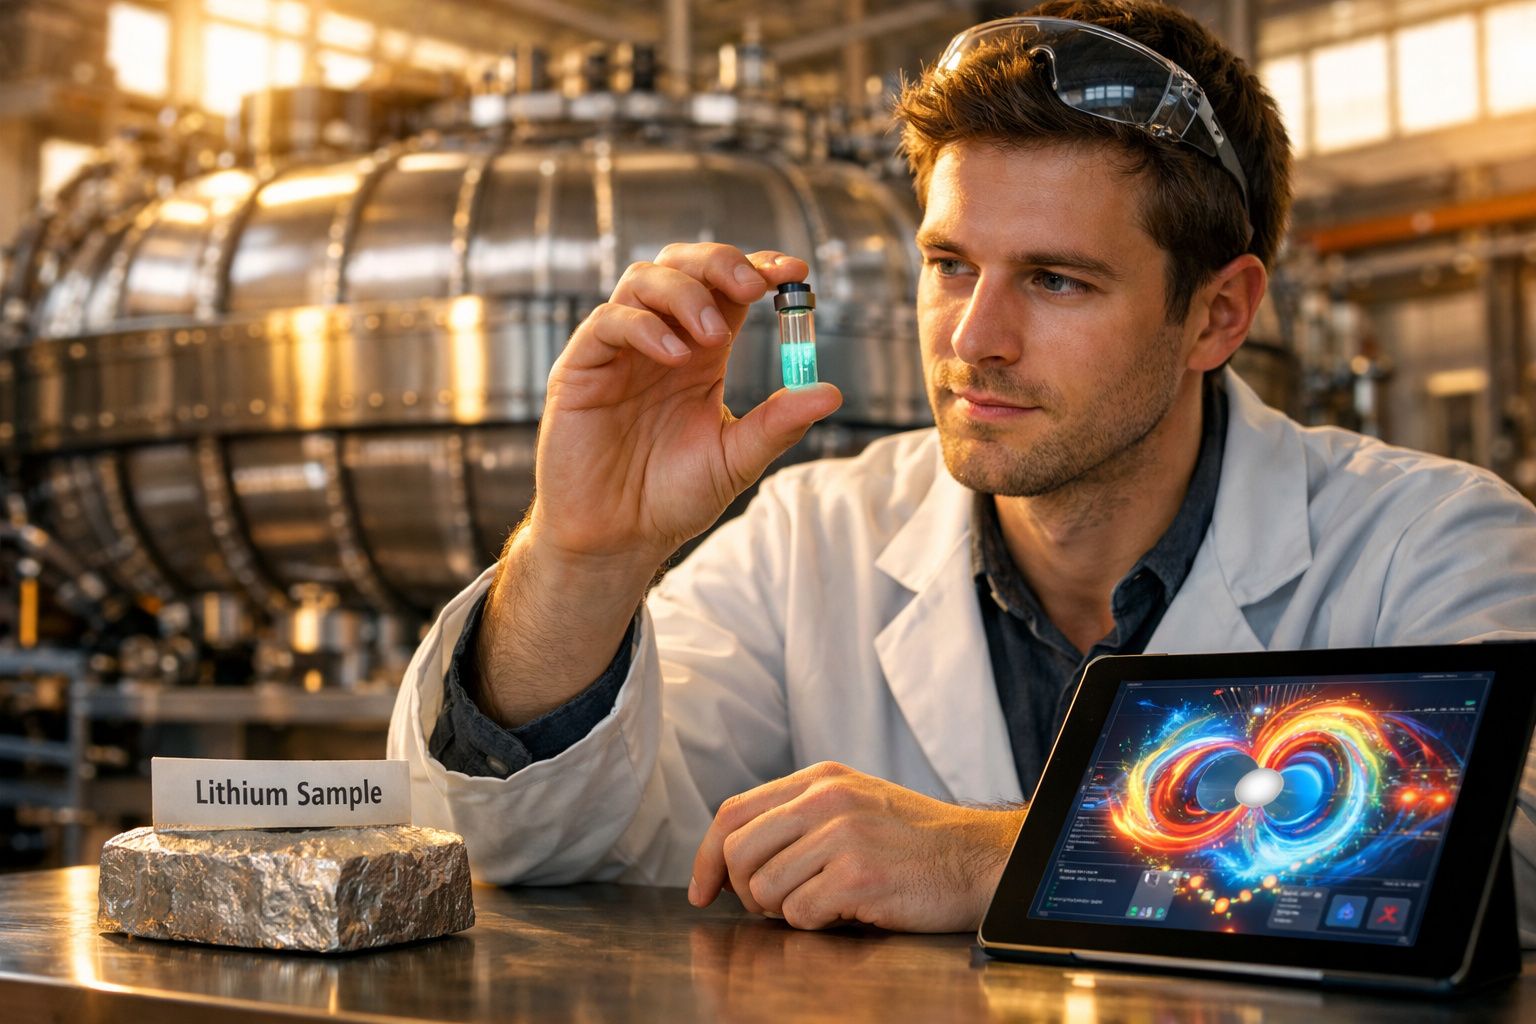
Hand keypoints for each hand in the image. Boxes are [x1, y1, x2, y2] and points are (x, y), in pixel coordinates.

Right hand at [531, 243, 842, 570]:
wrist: (618, 538)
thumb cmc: (671, 498)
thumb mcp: (736, 459)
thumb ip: (778, 424)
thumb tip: (831, 392)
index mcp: (700, 353)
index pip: (728, 289)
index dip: (759, 269)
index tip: (795, 272)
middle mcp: (661, 340)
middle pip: (684, 265)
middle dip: (721, 263)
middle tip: (753, 287)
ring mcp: (619, 350)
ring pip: (644, 280)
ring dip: (686, 293)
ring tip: (713, 334)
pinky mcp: (581, 368)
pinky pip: (608, 322)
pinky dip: (644, 326)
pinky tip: (674, 354)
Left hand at [687, 762, 1024, 932]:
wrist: (978, 859)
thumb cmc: (913, 843)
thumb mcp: (853, 805)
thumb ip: (797, 818)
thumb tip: (729, 861)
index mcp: (820, 779)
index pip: (734, 813)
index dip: (706, 857)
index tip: (702, 891)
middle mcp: (827, 799)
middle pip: (738, 852)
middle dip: (745, 891)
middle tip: (774, 906)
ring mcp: (843, 835)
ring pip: (765, 889)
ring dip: (786, 911)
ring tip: (824, 904)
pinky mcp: (859, 876)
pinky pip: (800, 915)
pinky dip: (816, 925)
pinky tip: (848, 912)